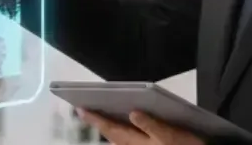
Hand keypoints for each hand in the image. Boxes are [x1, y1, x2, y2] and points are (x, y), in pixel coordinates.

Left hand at [78, 110, 205, 144]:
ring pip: (118, 141)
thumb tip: (133, 113)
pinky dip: (119, 137)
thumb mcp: (171, 136)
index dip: (95, 118)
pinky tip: (119, 134)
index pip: (111, 128)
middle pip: (112, 135)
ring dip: (108, 131)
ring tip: (98, 120)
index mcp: (138, 142)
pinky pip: (127, 144)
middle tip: (83, 112)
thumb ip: (152, 125)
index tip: (80, 109)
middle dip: (98, 124)